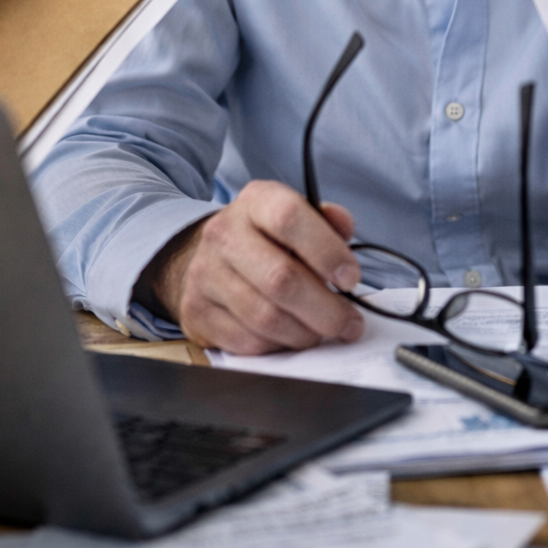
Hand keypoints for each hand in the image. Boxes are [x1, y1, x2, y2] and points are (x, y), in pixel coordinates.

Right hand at [135, 181, 365, 354]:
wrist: (213, 255)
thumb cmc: (269, 238)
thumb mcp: (299, 216)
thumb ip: (328, 221)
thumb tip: (344, 228)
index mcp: (256, 201)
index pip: (289, 218)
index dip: (326, 251)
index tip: (351, 279)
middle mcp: (224, 233)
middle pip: (280, 279)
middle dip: (325, 310)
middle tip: (349, 323)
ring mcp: (205, 273)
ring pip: (265, 318)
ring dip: (305, 333)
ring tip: (322, 331)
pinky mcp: (197, 311)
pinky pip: (246, 342)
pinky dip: (278, 346)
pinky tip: (290, 336)